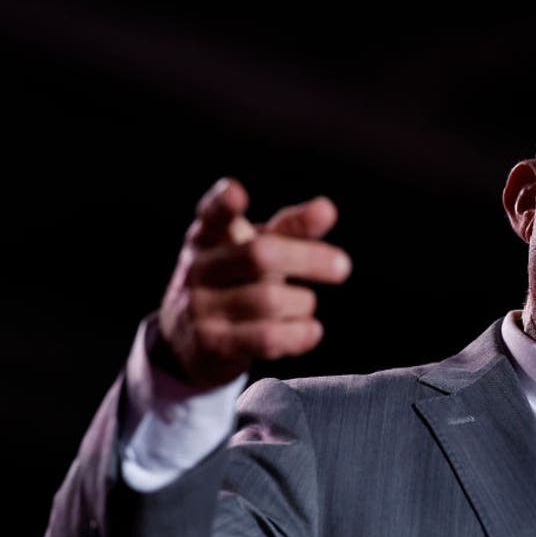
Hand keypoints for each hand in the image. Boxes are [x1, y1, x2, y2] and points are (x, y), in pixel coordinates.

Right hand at [157, 177, 351, 386]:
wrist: (192, 342)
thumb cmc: (236, 284)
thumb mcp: (256, 251)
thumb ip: (290, 230)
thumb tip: (326, 208)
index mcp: (208, 237)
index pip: (212, 215)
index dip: (222, 203)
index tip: (236, 192)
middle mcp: (199, 268)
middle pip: (260, 255)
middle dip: (308, 259)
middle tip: (343, 266)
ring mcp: (200, 307)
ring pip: (271, 300)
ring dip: (303, 302)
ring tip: (305, 304)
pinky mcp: (211, 344)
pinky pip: (267, 338)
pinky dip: (299, 334)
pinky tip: (311, 331)